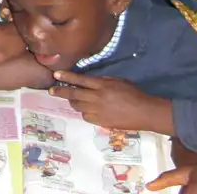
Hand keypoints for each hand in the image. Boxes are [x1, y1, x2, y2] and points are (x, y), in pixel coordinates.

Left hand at [49, 70, 167, 132]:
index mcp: (102, 85)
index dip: (66, 77)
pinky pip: (86, 116)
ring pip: (78, 106)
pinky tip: (87, 109)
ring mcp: (97, 111)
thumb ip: (102, 81)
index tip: (55, 75)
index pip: (80, 80)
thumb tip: (89, 81)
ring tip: (71, 99)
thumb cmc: (133, 93)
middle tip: (51, 90)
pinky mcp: (100, 122)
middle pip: (74, 94)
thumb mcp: (118, 81)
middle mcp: (97, 97)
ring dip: (73, 101)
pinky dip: (84, 112)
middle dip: (61, 91)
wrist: (144, 112)